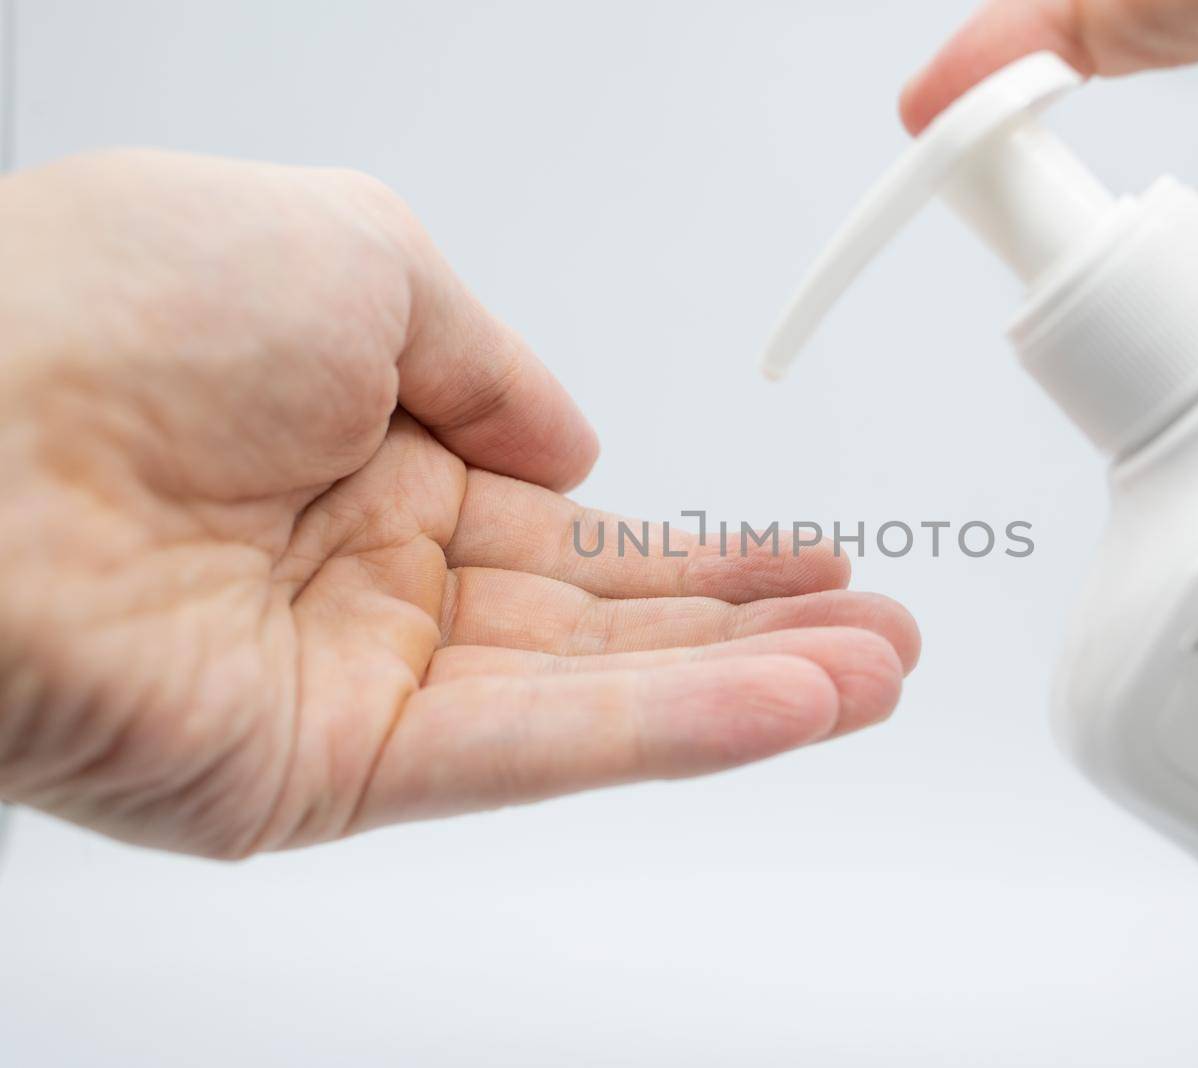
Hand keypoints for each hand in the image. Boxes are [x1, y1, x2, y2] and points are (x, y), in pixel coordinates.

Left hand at [0, 150, 917, 856]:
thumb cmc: (110, 315)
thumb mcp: (359, 254)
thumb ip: (490, 359)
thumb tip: (570, 453)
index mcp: (370, 446)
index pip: (576, 524)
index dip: (701, 545)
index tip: (805, 556)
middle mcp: (371, 572)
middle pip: (607, 621)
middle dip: (756, 628)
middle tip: (879, 635)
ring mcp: (357, 676)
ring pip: (592, 694)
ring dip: (748, 687)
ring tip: (873, 677)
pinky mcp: (332, 769)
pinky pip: (533, 748)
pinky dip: (671, 730)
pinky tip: (787, 709)